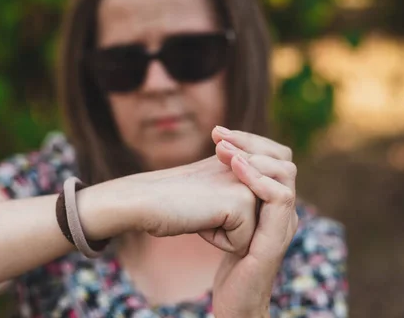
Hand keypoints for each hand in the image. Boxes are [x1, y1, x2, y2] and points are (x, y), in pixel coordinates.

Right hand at [79, 154, 258, 255]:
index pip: (257, 208)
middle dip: (232, 226)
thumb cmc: (172, 201)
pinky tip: (199, 220)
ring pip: (254, 234)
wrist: (145, 199)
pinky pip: (242, 243)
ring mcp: (249, 183)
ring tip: (201, 211)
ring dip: (226, 233)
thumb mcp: (211, 191)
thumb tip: (255, 213)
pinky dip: (219, 241)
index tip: (202, 200)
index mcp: (247, 160)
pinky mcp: (242, 202)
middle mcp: (252, 168)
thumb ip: (236, 192)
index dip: (229, 218)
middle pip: (258, 223)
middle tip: (201, 205)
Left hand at [210, 126, 298, 317]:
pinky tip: (234, 169)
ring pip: (285, 173)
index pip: (273, 156)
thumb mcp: (227, 216)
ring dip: (253, 157)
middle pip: (283, 158)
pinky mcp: (276, 240)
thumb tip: (218, 156)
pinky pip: (279, 198)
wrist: (235, 301)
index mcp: (274, 201)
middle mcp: (284, 209)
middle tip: (219, 136)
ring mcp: (283, 224)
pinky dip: (257, 179)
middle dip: (250, 142)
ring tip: (224, 150)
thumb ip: (231, 190)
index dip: (249, 140)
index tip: (218, 132)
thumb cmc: (229, 259)